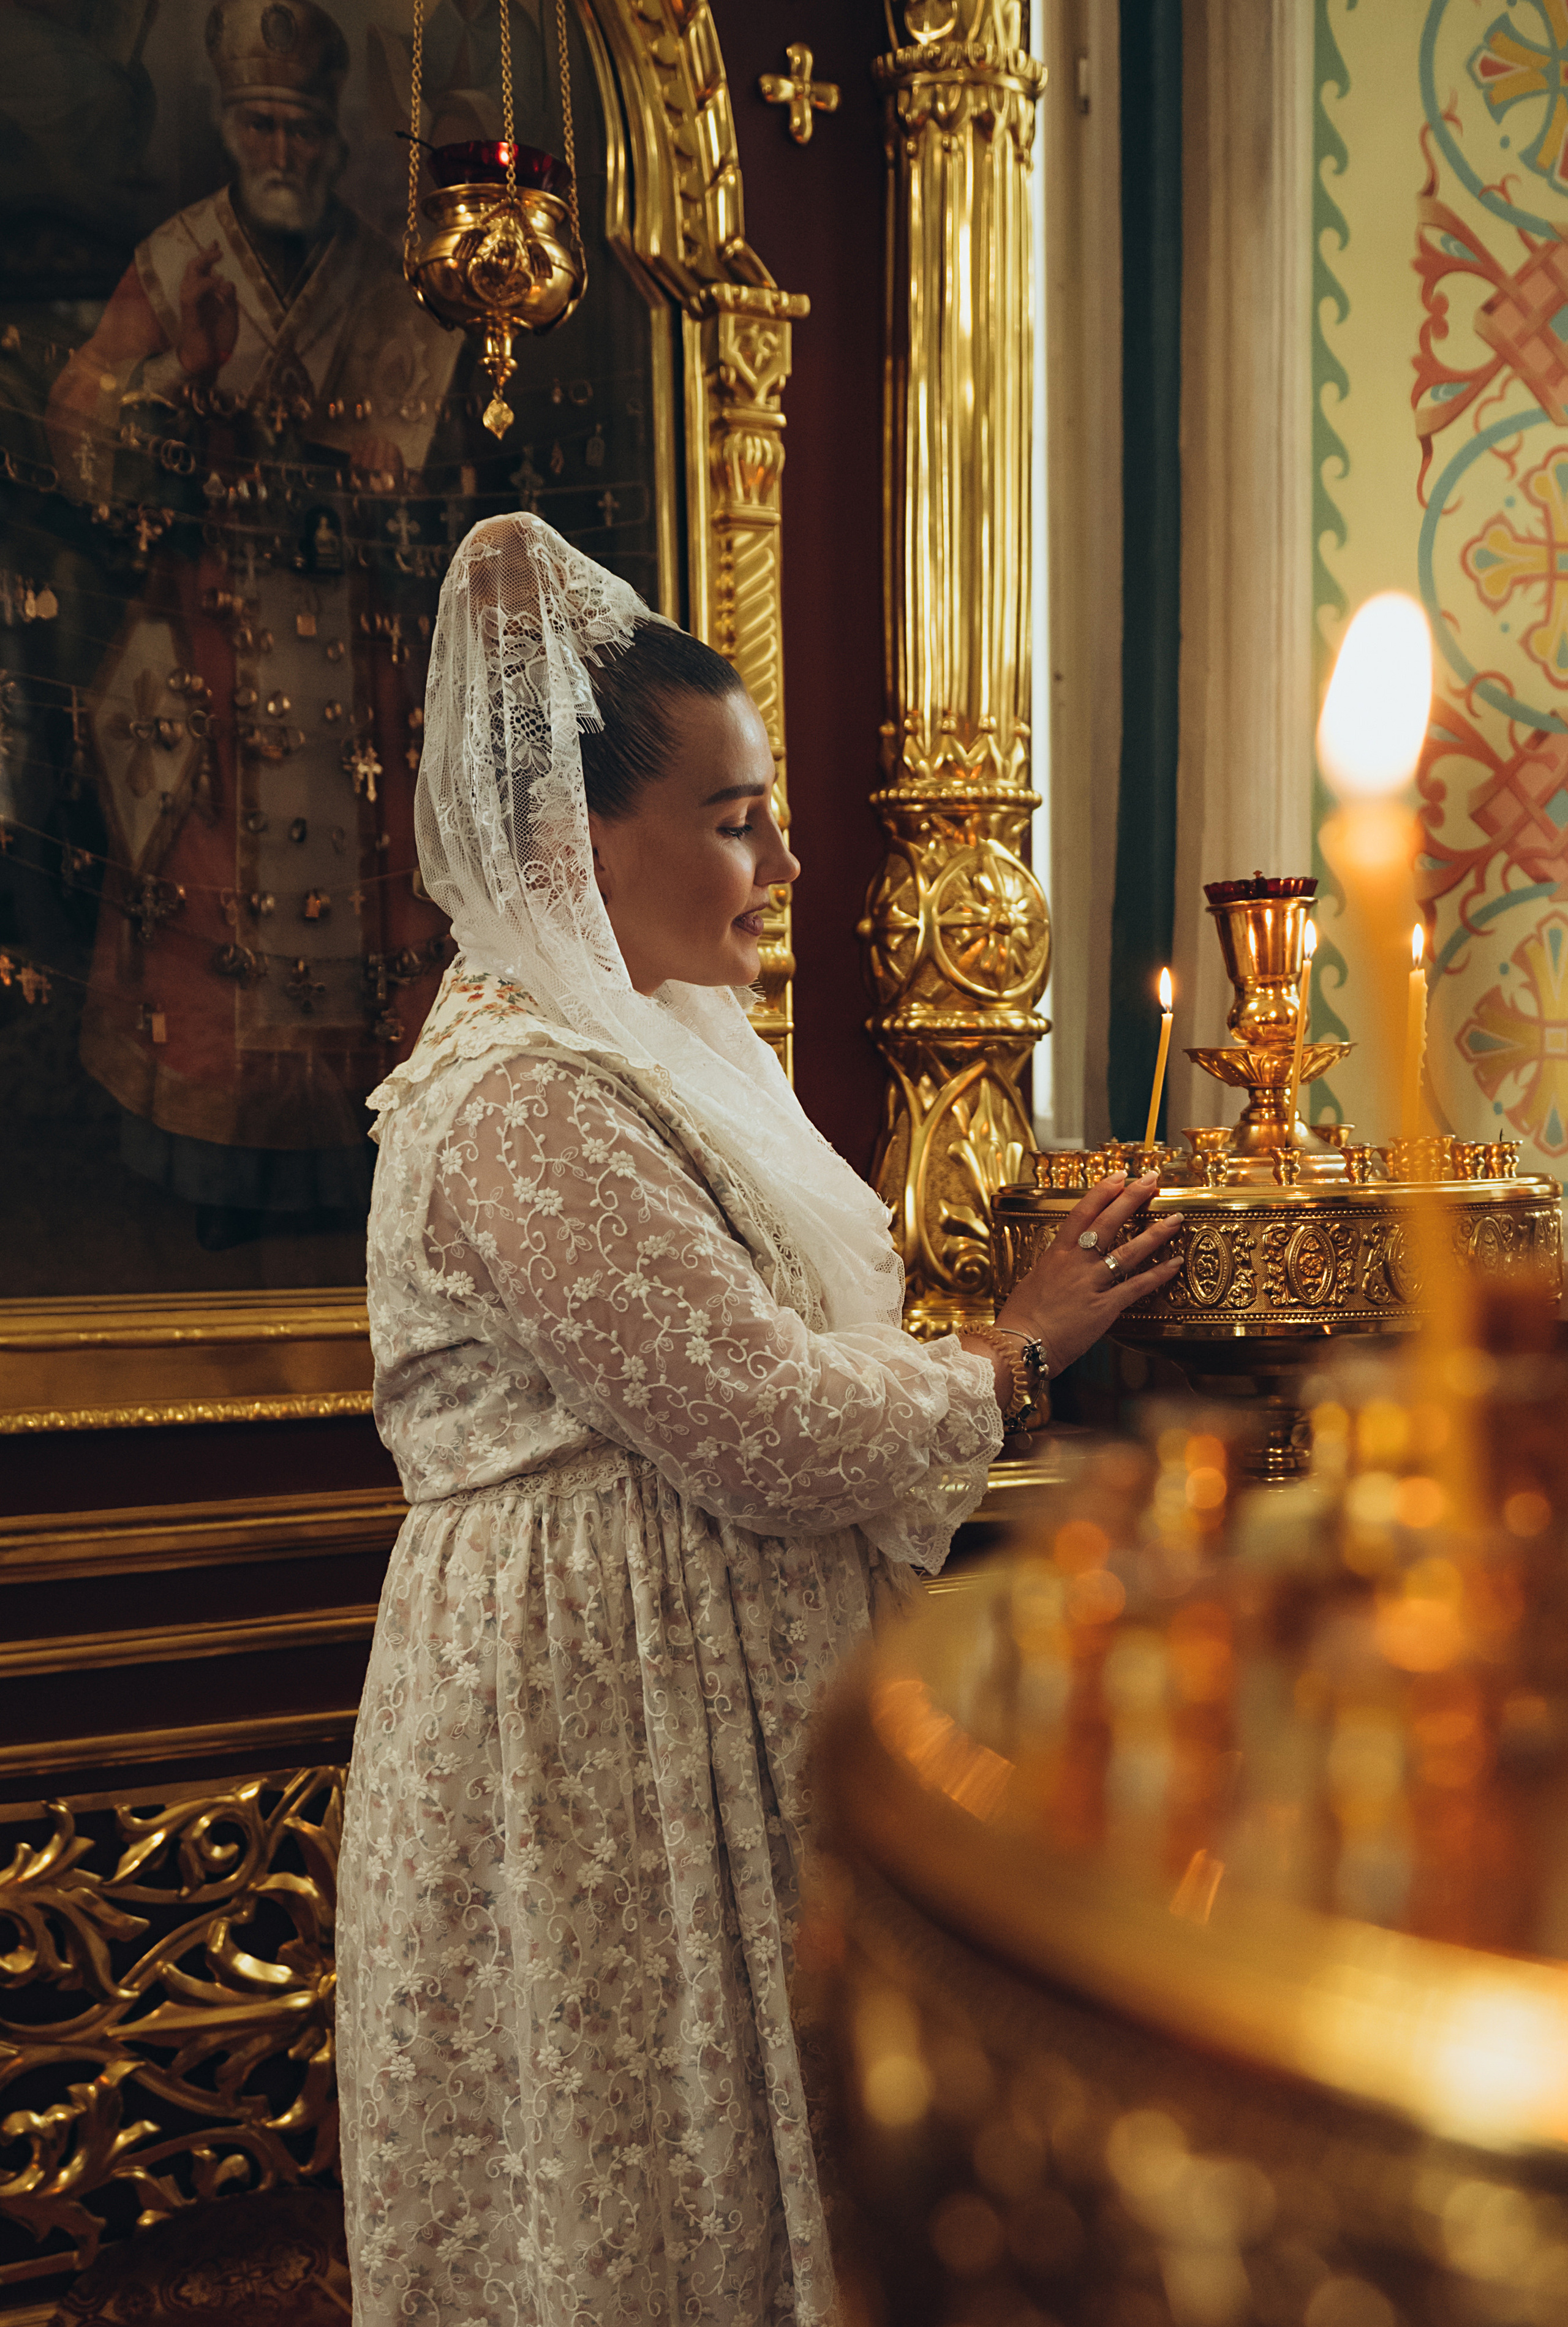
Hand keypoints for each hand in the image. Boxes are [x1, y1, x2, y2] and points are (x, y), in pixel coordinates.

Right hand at [176, 244, 238, 377]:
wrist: (208, 362)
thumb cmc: (218, 340)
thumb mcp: (230, 315)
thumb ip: (229, 299)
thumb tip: (228, 282)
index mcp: (204, 296)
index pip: (203, 271)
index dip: (208, 256)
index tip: (216, 242)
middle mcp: (195, 297)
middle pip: (194, 269)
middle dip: (205, 256)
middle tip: (218, 249)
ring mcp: (190, 305)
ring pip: (190, 278)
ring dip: (203, 267)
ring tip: (217, 260)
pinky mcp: (189, 315)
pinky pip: (191, 296)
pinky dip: (203, 286)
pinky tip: (216, 283)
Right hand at [997, 1173, 1183, 1379]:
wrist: (1018, 1346)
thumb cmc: (1021, 1318)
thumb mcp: (1034, 1282)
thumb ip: (1053, 1268)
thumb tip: (1062, 1261)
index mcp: (1056, 1254)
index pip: (1081, 1213)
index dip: (1102, 1192)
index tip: (1119, 1176)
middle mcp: (1075, 1263)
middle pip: (1107, 1222)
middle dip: (1132, 1198)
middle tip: (1151, 1180)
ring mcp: (1090, 1284)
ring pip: (1127, 1252)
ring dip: (1154, 1234)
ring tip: (1175, 1219)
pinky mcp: (1103, 1307)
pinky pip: (1136, 1287)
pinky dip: (1157, 1275)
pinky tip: (1174, 1264)